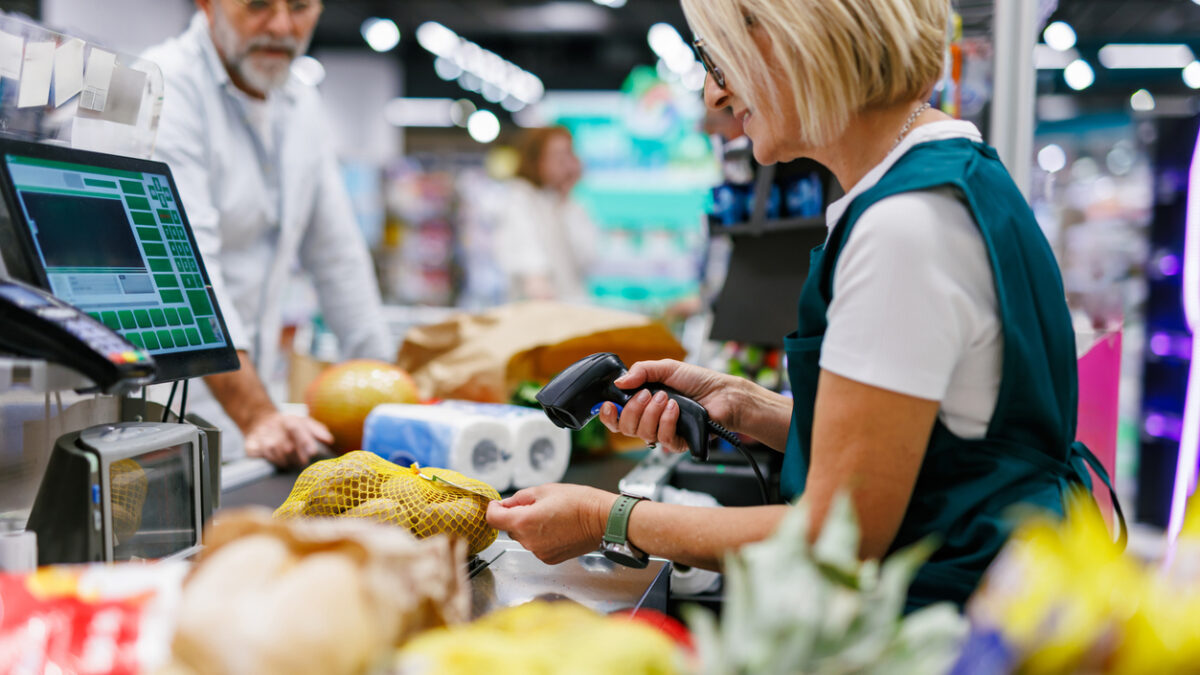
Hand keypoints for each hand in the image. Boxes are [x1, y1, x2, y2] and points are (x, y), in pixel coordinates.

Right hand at [243, 411, 332, 467]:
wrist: (260, 420)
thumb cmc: (288, 425)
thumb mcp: (304, 423)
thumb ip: (318, 431)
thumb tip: (330, 440)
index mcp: (289, 420)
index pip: (296, 428)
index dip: (306, 441)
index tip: (313, 452)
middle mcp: (274, 427)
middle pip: (287, 447)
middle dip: (298, 457)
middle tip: (303, 461)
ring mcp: (261, 437)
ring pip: (275, 454)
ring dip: (286, 461)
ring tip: (291, 461)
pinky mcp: (251, 446)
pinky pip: (262, 458)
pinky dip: (272, 461)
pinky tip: (277, 459)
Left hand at [485, 484, 616, 564]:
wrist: (602, 520)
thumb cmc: (578, 502)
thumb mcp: (545, 490)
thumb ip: (519, 498)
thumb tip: (505, 504)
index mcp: (523, 521)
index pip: (493, 519)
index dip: (493, 509)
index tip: (498, 504)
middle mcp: (528, 541)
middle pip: (509, 528)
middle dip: (516, 516)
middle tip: (534, 505)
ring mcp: (539, 552)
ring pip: (523, 537)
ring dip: (529, 527)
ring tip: (550, 516)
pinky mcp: (549, 558)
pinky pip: (536, 546)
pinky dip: (540, 537)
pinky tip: (556, 528)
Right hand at [597, 359, 742, 453]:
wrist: (722, 393)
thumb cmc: (697, 381)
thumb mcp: (666, 368)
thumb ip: (641, 371)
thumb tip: (619, 382)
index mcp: (642, 404)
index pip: (616, 418)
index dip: (607, 415)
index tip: (607, 405)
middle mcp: (650, 421)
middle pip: (625, 428)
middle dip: (633, 409)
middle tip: (648, 394)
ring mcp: (663, 432)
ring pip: (642, 433)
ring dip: (652, 413)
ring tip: (667, 398)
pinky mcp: (678, 442)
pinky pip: (663, 439)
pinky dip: (667, 421)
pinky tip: (675, 408)